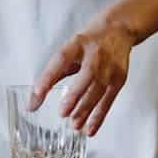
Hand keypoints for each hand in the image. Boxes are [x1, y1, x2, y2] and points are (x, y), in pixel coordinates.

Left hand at [31, 21, 134, 135]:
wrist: (120, 28)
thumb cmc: (91, 39)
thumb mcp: (71, 47)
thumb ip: (56, 69)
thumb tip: (36, 95)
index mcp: (77, 44)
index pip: (61, 60)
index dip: (48, 77)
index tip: (37, 93)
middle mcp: (95, 55)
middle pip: (86, 76)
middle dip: (75, 95)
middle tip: (63, 113)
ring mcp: (110, 68)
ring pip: (98, 91)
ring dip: (86, 110)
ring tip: (74, 125)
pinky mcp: (119, 79)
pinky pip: (108, 100)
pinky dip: (99, 116)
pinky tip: (90, 128)